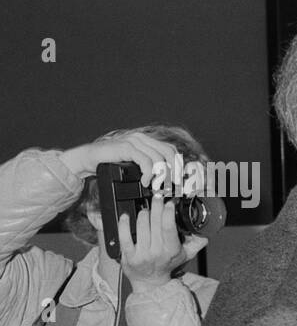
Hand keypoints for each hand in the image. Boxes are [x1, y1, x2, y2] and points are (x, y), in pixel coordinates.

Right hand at [57, 132, 178, 184]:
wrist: (88, 159)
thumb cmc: (111, 164)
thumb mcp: (134, 165)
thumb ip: (149, 166)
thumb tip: (167, 179)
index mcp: (146, 141)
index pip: (171, 150)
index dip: (178, 165)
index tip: (180, 181)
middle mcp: (142, 138)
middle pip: (169, 153)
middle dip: (175, 172)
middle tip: (174, 187)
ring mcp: (134, 141)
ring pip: (159, 158)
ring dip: (162, 175)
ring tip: (158, 187)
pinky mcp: (126, 147)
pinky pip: (145, 161)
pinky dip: (149, 174)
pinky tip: (146, 182)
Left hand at [119, 194, 207, 289]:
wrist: (150, 281)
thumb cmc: (167, 266)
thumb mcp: (185, 256)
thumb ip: (196, 244)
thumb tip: (205, 234)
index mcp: (172, 250)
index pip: (169, 228)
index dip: (168, 213)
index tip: (169, 203)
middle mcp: (157, 252)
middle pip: (155, 223)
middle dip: (156, 206)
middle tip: (157, 198)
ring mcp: (142, 253)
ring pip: (141, 226)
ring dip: (143, 214)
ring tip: (146, 210)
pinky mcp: (129, 255)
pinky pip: (124, 236)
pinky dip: (124, 224)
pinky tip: (126, 216)